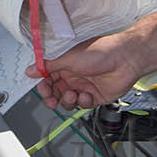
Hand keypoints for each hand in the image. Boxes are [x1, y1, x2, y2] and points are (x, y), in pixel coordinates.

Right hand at [25, 10, 156, 110]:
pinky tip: (87, 96)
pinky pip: (83, 105)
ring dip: (67, 101)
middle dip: (52, 98)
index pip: (48, 78)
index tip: (42, 90)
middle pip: (56, 92)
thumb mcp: (69, 58)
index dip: (43, 85)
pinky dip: (83, 102)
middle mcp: (74, 75)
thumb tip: (31, 70)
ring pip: (68, 101)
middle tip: (51, 100)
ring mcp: (85, 86)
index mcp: (66, 64)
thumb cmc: (101, 51)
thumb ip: (48, 66)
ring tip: (73, 95)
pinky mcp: (96, 96)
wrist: (125, 59)